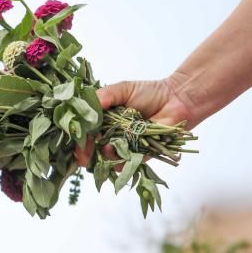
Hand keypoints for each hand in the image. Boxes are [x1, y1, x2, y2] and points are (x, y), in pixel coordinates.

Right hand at [74, 78, 195, 166]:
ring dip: (104, 156)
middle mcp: (113, 135)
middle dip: (86, 154)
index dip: (79, 138)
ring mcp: (126, 146)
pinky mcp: (140, 155)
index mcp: (106, 120)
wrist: (176, 100)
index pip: (87, 132)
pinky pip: (127, 163)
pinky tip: (120, 153)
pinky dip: (122, 161)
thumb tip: (88, 106)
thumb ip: (105, 96)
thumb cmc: (150, 92)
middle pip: (94, 149)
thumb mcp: (123, 89)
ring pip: (108, 158)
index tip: (75, 142)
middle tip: (83, 157)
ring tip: (108, 149)